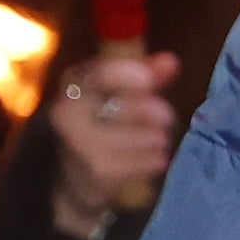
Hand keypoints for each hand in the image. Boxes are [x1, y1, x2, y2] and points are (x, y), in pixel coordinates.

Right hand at [43, 47, 180, 225]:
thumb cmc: (104, 126)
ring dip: (157, 138)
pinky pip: (142, 161)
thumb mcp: (121, 94)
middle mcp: (68, 114)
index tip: (149, 79)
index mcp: (73, 86)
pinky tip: (156, 159)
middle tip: (167, 116)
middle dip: (154, 111)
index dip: (126, 74)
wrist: (78, 178)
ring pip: (138, 136)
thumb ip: (147, 75)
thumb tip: (172, 61)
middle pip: (123, 106)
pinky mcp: (98, 172)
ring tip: (159, 140)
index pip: (99, 74)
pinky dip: (155, 159)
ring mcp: (82, 145)